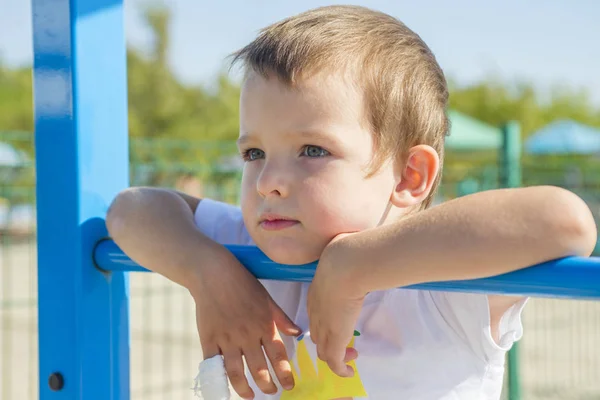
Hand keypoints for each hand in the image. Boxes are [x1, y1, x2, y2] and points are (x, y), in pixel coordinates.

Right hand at [190, 247, 301, 398]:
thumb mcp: (267, 298)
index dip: (284, 373)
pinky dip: (219, 378)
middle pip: (259, 368)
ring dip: (245, 388)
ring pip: (236, 372)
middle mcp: (247, 335)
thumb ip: (281, 318)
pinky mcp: (209, 338)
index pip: (278, 355)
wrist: (213, 273)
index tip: (289, 385)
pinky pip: (214, 364)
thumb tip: (297, 333)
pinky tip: (225, 385)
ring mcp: (226, 338)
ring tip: (250, 396)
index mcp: (264, 324)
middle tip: (272, 392)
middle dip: (267, 385)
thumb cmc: (242, 282)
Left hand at [307, 233, 365, 377]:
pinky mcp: (335, 337)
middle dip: (330, 340)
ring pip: (324, 348)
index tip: (342, 321)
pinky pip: (333, 361)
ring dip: (337, 355)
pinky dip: (339, 369)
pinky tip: (349, 372)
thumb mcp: (347, 252)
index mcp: (318, 291)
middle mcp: (316, 310)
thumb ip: (353, 254)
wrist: (346, 265)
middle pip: (317, 332)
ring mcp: (324, 324)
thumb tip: (367, 248)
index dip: (327, 320)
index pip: (317, 312)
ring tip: (351, 356)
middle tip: (347, 343)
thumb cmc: (349, 254)